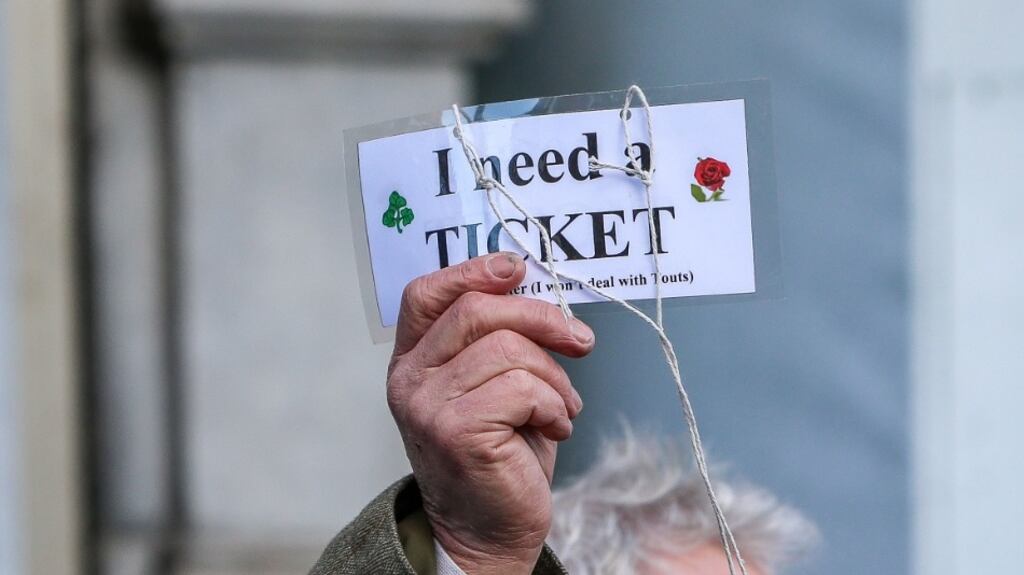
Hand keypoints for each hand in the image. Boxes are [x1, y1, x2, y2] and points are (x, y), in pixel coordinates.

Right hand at [386, 253, 594, 574]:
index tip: (518, 268)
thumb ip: (497, 340)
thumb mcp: (492, 385)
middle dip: (542, 318)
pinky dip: (554, 405)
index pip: (427, 293)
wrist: (487, 532)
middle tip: (580, 341)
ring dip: (554, 378)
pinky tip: (554, 429)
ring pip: (509, 350)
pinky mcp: (456, 431)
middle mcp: (410, 379)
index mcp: (413, 360)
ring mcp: (427, 405)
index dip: (474, 270)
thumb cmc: (498, 456)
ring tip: (562, 408)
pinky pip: (523, 389)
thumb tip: (534, 290)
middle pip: (477, 310)